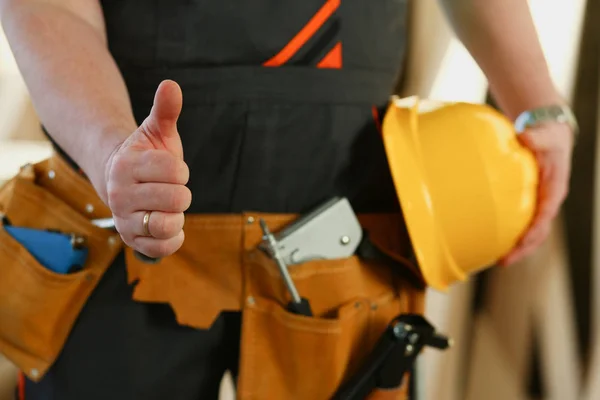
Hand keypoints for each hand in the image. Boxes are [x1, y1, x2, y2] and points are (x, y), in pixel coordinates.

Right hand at [102, 80, 190, 257]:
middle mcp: (120, 193)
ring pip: (168, 224)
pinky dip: (173, 238)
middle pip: (177, 199)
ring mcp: (124, 218)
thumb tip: (171, 84)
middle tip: (169, 189)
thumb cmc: (147, 155)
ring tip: (168, 207)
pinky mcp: (131, 239)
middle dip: (181, 192)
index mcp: (127, 164)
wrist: (122, 179)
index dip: (181, 170)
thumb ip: (165, 110)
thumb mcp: (156, 130)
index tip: (171, 169)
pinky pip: (162, 248)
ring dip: (178, 216)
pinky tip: (168, 225)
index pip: (175, 170)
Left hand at [498, 121, 573, 265]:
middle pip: (540, 231)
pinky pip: (523, 224)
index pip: (546, 213)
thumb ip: (536, 138)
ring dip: (518, 248)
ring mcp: (540, 204)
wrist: (549, 135)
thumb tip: (525, 137)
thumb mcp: (544, 135)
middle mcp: (549, 200)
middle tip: (504, 261)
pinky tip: (493, 243)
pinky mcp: (530, 204)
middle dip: (524, 248)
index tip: (523, 241)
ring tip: (499, 260)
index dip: (536, 229)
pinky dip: (511, 235)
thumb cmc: (546, 137)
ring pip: (532, 233)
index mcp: (555, 188)